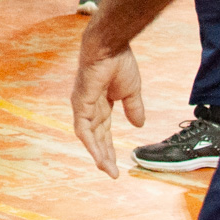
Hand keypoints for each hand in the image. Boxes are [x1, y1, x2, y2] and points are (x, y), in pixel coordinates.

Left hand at [71, 38, 143, 177]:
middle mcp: (89, 107)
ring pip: (89, 137)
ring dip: (98, 154)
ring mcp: (83, 106)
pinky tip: (99, 157)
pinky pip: (84, 129)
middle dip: (104, 155)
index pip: (103, 131)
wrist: (112, 47)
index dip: (110, 147)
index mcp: (100, 103)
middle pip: (96, 137)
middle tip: (112, 172)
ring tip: (108, 169)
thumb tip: (138, 125)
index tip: (118, 165)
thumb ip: (133, 108)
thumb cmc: (120, 62)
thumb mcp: (132, 91)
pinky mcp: (81, 104)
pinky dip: (91, 144)